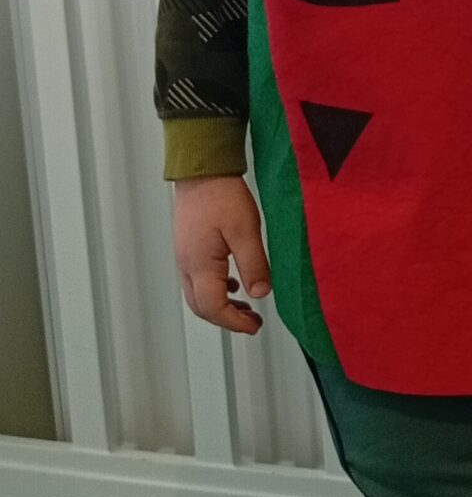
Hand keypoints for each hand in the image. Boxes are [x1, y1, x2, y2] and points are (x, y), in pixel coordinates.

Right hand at [173, 175, 272, 334]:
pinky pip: (199, 279)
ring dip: (221, 306)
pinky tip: (235, 284)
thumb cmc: (222, 195)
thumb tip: (260, 293)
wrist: (202, 170)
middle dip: (227, 319)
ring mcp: (185, 256)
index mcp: (200, 264)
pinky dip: (217, 289)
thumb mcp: (246, 230)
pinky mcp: (189, 247)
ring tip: (246, 308)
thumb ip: (254, 265)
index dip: (234, 322)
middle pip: (201, 306)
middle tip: (252, 322)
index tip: (254, 326)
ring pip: (198, 294)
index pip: (213, 307)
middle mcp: (187, 264)